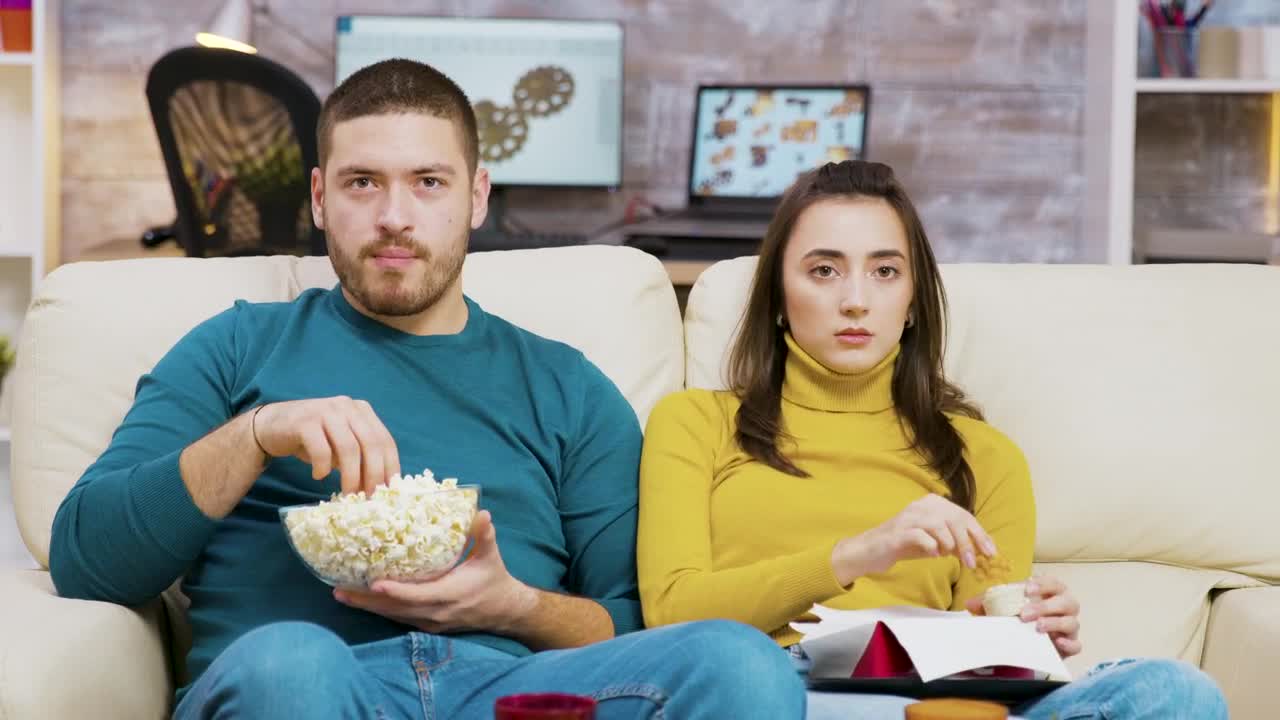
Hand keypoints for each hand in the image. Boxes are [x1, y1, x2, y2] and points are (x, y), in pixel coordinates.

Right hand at [253, 396, 400, 495]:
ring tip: (347, 495)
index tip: (389, 491)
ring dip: (351, 476)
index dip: (390, 467)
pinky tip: (318, 476)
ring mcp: (326, 411)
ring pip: (348, 448)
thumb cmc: (313, 440)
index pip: (385, 440)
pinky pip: (321, 450)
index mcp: (362, 410)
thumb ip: (361, 457)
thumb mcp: (342, 445)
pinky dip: (323, 467)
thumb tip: (379, 488)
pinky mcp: (305, 421)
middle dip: (373, 474)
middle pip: (371, 444)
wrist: (270, 427)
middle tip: (369, 498)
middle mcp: (347, 406)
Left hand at [333, 511, 538, 634]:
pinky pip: (398, 618)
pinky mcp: (427, 624)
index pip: (419, 595)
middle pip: (396, 609)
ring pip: (393, 615)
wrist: (503, 610)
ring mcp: (430, 622)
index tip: (375, 584)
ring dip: (367, 606)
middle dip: (367, 601)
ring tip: (341, 595)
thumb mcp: (491, 555)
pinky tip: (361, 601)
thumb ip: (484, 535)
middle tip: (339, 590)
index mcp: (450, 594)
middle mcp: (436, 612)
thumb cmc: (494, 579)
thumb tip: (481, 513)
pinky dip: (379, 610)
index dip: (396, 592)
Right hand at [832, 494, 996, 584]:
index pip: (963, 515)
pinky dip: (931, 546)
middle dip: (968, 542)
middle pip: (954, 518)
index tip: (991, 552)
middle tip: (972, 562)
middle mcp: (921, 506)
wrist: (870, 551)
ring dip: (951, 545)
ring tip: (952, 559)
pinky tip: (934, 555)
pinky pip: (920, 535)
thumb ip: (954, 542)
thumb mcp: (934, 542)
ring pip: (939, 524)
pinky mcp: (897, 532)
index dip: (980, 534)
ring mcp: (908, 517)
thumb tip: (979, 550)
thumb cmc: (904, 545)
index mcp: (932, 504)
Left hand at [965, 575, 1081, 658]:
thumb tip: (969, 604)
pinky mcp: (1071, 645)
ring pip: (1072, 622)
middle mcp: (1065, 607)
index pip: (1054, 582)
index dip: (1043, 584)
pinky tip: (1057, 643)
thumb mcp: (1003, 608)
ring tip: (1038, 627)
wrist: (1029, 642)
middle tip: (1024, 614)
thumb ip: (988, 603)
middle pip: (1066, 601)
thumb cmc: (1020, 617)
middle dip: (1045, 606)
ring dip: (1055, 623)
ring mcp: (1070, 627)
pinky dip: (1069, 644)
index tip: (1027, 588)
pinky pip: (1077, 645)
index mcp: (1051, 592)